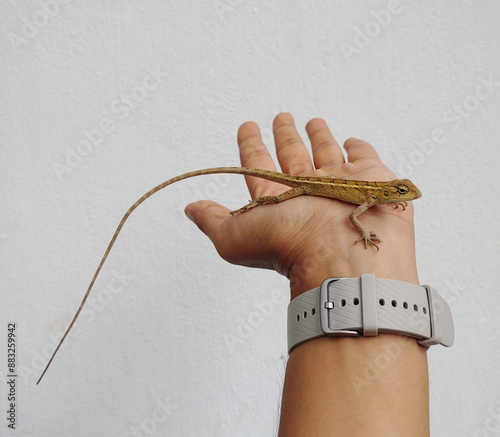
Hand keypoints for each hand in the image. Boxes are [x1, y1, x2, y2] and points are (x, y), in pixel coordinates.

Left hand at [185, 113, 418, 297]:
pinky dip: (358, 147)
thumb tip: (190, 209)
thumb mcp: (235, 237)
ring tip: (311, 120)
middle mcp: (307, 190)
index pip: (259, 164)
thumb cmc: (290, 248)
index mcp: (278, 199)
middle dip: (284, 135)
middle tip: (280, 116)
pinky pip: (363, 156)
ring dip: (318, 136)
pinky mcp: (371, 179)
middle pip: (292, 154)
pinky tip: (350, 140)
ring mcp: (339, 183)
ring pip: (326, 152)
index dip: (251, 145)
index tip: (246, 126)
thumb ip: (213, 220)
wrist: (344, 256)